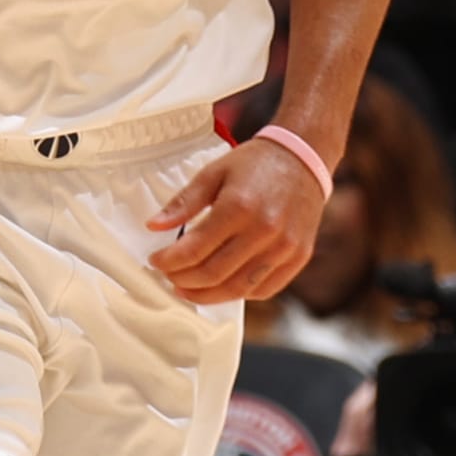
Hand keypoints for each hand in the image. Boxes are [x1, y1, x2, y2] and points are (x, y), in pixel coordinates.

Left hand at [146, 138, 325, 304]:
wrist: (302, 159)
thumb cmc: (254, 164)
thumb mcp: (213, 173)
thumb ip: (183, 203)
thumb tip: (153, 227)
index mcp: (239, 207)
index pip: (194, 249)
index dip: (169, 261)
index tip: (155, 261)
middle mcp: (264, 231)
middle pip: (213, 274)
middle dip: (183, 280)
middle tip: (169, 277)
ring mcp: (284, 247)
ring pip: (238, 289)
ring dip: (207, 295)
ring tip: (188, 288)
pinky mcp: (298, 257)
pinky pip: (263, 289)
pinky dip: (237, 294)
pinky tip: (220, 286)